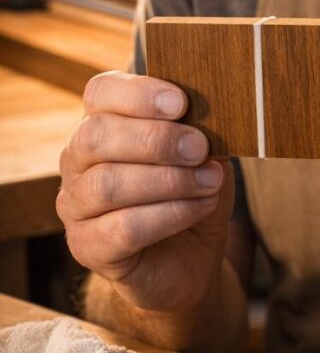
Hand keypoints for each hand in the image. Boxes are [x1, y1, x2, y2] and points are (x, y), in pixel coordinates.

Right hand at [57, 71, 232, 313]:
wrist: (190, 259)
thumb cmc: (190, 192)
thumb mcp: (203, 153)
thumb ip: (197, 129)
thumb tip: (211, 112)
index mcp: (101, 123)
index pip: (100, 93)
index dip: (138, 94)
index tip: (181, 103)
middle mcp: (78, 161)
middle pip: (96, 136)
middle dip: (155, 139)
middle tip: (199, 148)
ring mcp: (75, 205)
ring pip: (108, 184)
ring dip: (169, 180)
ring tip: (210, 181)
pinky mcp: (86, 247)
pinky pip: (123, 228)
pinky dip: (171, 214)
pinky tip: (201, 206)